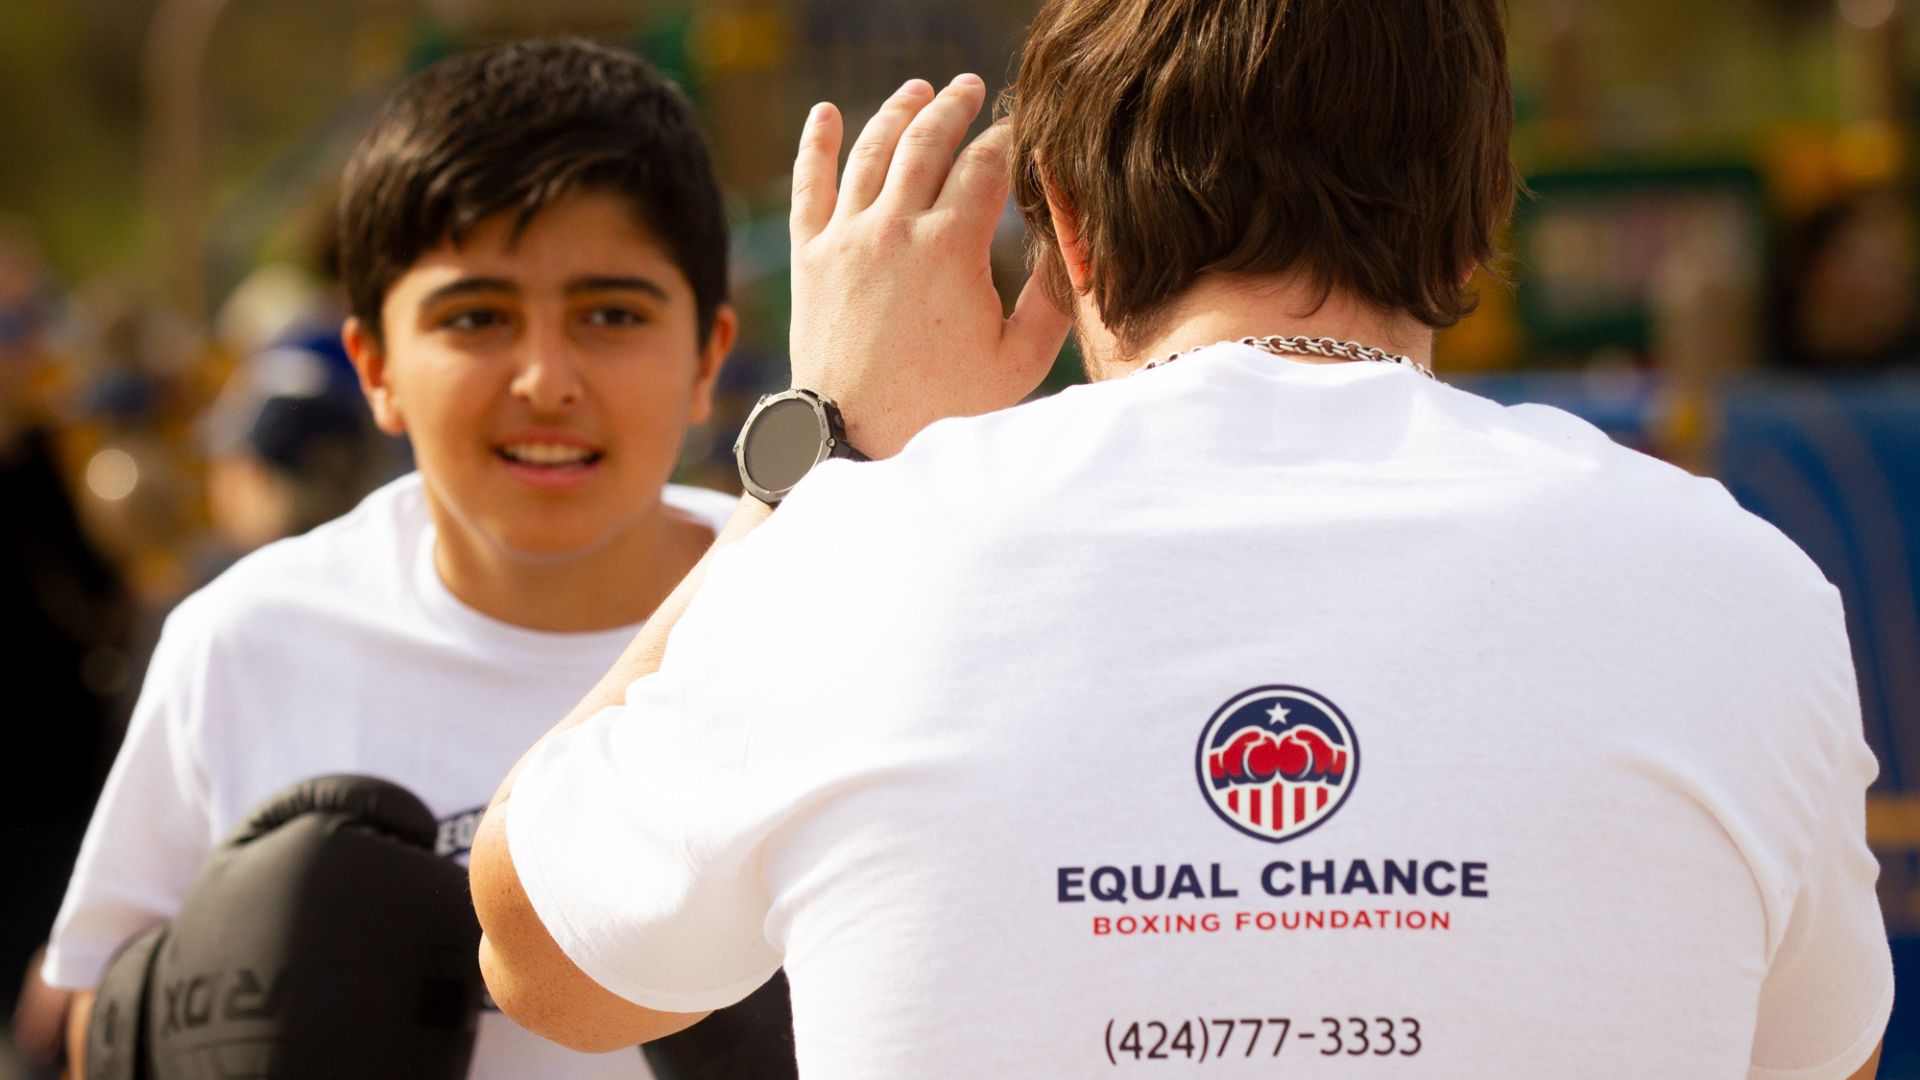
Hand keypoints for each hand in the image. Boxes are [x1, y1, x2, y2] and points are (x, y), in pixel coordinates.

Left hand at [787, 75, 1071, 458]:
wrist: (856, 438)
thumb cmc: (943, 407)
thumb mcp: (1017, 362)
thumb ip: (1049, 299)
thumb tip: (1069, 246)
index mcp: (951, 246)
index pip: (985, 165)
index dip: (1007, 139)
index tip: (1021, 131)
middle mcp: (894, 228)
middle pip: (927, 141)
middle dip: (953, 107)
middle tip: (970, 88)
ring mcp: (846, 238)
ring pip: (871, 152)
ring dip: (897, 113)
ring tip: (918, 91)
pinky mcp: (809, 258)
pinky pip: (808, 185)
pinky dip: (814, 143)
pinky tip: (824, 114)